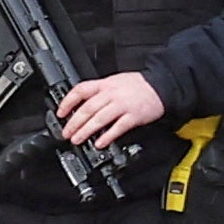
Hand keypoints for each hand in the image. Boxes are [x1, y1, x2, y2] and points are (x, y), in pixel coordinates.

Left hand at [52, 70, 169, 150]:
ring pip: (99, 119)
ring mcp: (122, 105)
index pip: (80, 90)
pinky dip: (107, 136)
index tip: (60, 113)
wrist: (162, 85)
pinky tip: (99, 143)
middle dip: (73, 122)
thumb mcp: (115, 81)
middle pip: (87, 108)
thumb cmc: (139, 85)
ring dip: (85, 131)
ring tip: (77, 140)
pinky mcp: (133, 116)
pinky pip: (117, 127)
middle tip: (66, 133)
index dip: (67, 102)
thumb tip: (83, 103)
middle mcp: (111, 94)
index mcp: (105, 84)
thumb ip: (100, 91)